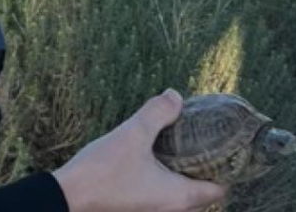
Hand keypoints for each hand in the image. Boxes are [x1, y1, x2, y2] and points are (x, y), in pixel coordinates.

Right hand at [52, 89, 226, 211]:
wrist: (67, 197)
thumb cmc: (102, 171)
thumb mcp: (133, 134)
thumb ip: (157, 113)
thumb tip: (175, 95)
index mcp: (179, 197)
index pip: (220, 188)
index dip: (228, 167)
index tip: (226, 143)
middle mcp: (171, 209)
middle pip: (203, 191)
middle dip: (206, 165)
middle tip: (204, 137)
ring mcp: (154, 210)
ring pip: (182, 192)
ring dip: (185, 170)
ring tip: (181, 142)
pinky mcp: (139, 206)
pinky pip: (164, 193)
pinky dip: (167, 176)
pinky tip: (154, 154)